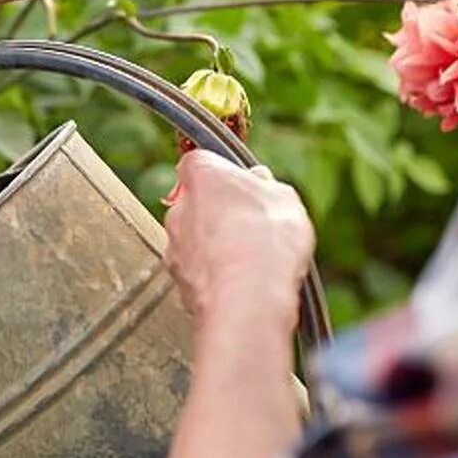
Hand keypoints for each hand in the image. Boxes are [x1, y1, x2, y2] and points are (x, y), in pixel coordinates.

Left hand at [163, 151, 315, 329]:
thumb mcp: (283, 198)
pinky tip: (239, 283)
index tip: (239, 183)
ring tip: (250, 260)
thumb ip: (265, 187)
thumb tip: (259, 183)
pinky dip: (213, 275)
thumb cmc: (266, 240)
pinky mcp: (178, 280)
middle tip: (251, 225)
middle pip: (196, 203)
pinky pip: (197, 272)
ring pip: (194, 239)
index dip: (221, 172)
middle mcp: (178, 209)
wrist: (247, 296)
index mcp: (201, 176)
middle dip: (218, 212)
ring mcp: (174, 247)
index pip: (199, 161)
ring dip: (215, 246)